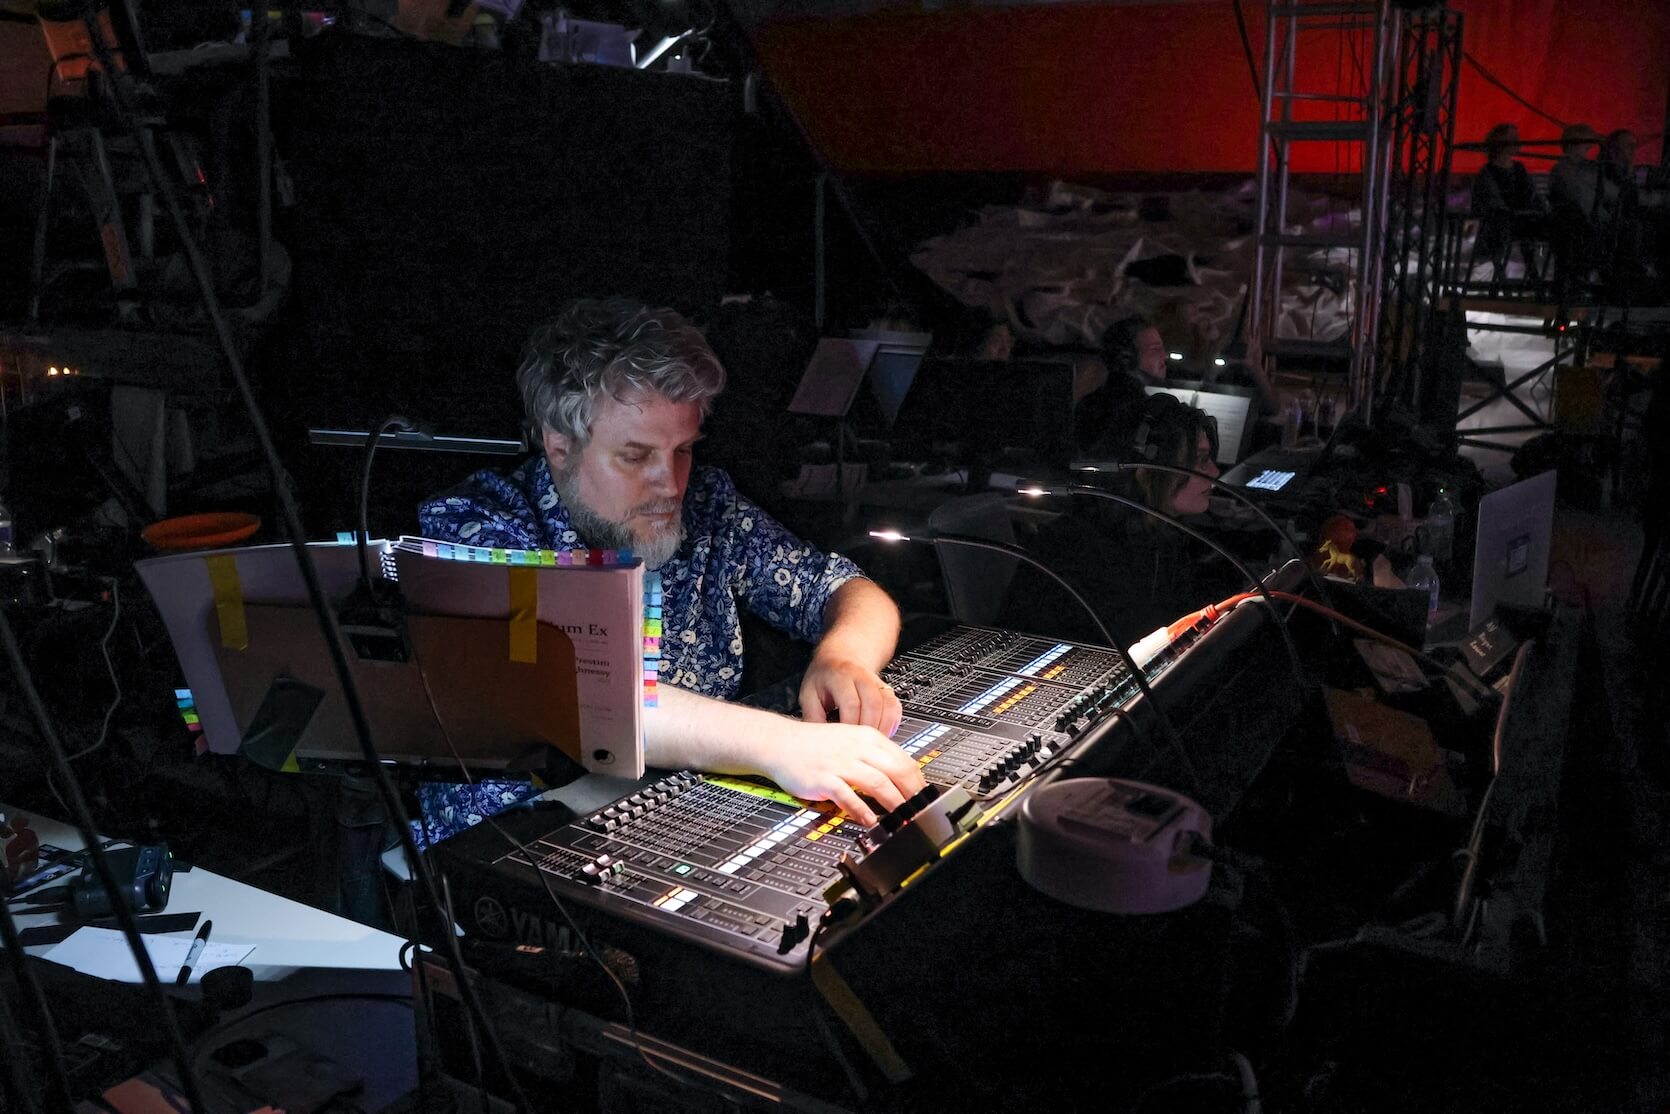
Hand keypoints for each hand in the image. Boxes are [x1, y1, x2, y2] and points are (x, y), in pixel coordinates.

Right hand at [762, 722, 926, 826]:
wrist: (781, 742)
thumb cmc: (816, 746)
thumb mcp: (851, 742)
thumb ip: (875, 758)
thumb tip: (901, 779)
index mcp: (868, 738)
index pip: (904, 760)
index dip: (919, 782)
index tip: (925, 799)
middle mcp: (857, 748)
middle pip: (896, 771)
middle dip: (912, 795)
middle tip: (920, 813)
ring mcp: (840, 763)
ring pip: (877, 782)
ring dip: (894, 803)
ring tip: (902, 819)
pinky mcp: (824, 778)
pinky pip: (847, 795)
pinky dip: (861, 809)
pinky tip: (869, 821)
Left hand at [799, 653, 903, 735]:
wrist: (840, 657)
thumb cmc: (823, 677)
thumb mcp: (809, 693)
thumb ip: (812, 717)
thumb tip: (817, 743)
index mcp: (840, 676)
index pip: (851, 704)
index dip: (850, 726)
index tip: (844, 742)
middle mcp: (862, 677)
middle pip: (873, 705)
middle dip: (868, 729)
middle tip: (859, 747)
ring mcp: (877, 683)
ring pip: (888, 706)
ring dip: (882, 728)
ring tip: (871, 744)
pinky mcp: (887, 690)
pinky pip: (895, 707)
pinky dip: (892, 724)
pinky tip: (882, 735)